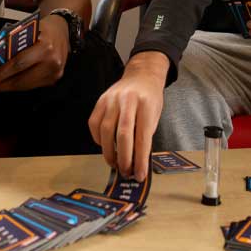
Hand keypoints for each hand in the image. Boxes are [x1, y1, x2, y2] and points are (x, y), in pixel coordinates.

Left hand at [0, 14, 69, 92]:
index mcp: (45, 47)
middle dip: (0, 85)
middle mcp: (51, 63)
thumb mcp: (28, 30)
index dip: (1, 74)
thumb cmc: (44, 28)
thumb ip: (13, 44)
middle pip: (21, 80)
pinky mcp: (53, 79)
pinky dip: (17, 86)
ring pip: (25, 86)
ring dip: (7, 87)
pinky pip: (32, 86)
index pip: (19, 64)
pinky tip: (6, 84)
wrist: (63, 30)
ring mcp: (54, 73)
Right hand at [88, 51, 168, 180]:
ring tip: (115, 164)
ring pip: (106, 131)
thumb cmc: (150, 98)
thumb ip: (145, 135)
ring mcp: (111, 99)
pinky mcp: (100, 100)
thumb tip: (136, 163)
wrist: (140, 76)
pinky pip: (94, 124)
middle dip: (124, 158)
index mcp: (146, 104)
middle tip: (126, 172)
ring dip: (109, 152)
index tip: (140, 175)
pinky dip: (98, 140)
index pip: (142, 136)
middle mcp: (127, 100)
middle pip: (123, 134)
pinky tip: (105, 147)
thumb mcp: (155, 115)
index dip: (140, 159)